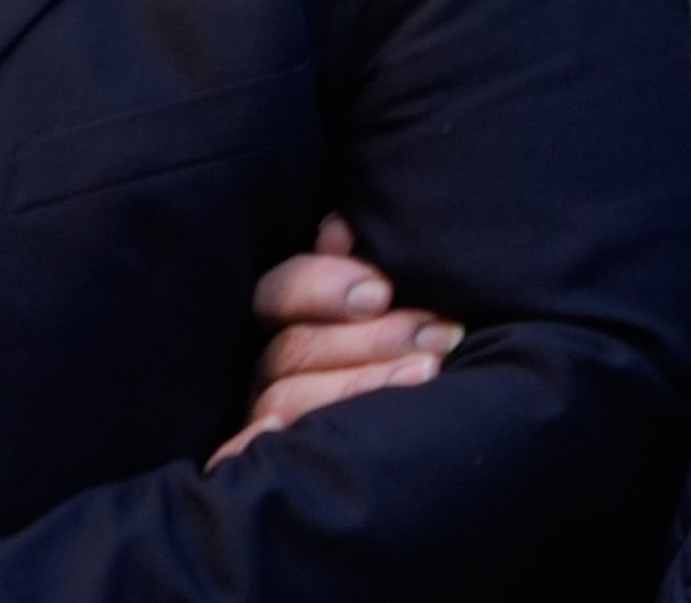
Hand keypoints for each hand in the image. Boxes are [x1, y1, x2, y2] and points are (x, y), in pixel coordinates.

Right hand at [216, 217, 458, 460]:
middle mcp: (273, 371)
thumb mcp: (403, 307)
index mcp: (296, 323)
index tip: (381, 292)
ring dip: (358, 383)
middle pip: (290, 349)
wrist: (451, 446)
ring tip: (426, 372)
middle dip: (369, 339)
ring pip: (284, 398)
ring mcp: (269, 419)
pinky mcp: (274, 461)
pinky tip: (276, 435)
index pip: (280, 293)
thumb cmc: (424, 354)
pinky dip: (250, 445)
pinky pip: (240, 456)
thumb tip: (339, 229)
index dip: (321, 285)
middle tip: (437, 335)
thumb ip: (366, 270)